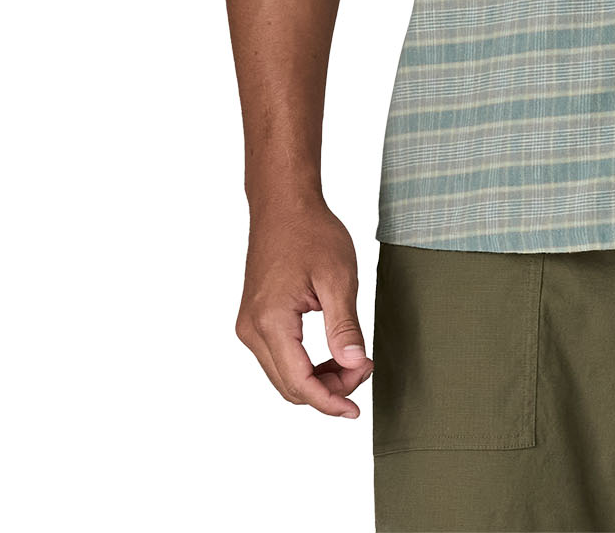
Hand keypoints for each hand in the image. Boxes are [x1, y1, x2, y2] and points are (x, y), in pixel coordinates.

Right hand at [235, 197, 371, 416]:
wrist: (283, 204)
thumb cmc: (311, 232)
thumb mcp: (338, 276)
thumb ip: (345, 326)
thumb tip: (354, 366)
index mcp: (271, 321)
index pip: (299, 383)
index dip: (330, 402)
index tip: (356, 410)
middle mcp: (251, 330)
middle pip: (290, 386)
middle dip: (329, 389)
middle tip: (365, 368)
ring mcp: (249, 326)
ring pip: (283, 376)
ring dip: (318, 379)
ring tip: (354, 361)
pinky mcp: (255, 320)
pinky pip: (279, 358)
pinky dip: (306, 365)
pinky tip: (333, 355)